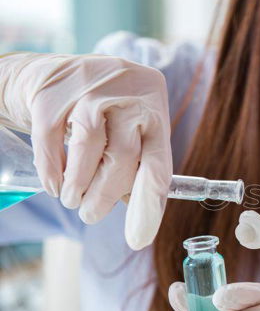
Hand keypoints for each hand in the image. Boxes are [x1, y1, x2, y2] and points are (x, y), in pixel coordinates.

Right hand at [0, 52, 171, 249]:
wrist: (49, 73)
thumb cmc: (99, 111)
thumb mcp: (127, 128)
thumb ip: (137, 161)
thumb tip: (139, 206)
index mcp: (155, 104)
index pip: (160, 163)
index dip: (149, 205)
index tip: (138, 238)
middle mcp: (128, 92)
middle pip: (124, 157)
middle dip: (106, 196)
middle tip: (92, 215)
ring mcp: (90, 88)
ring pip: (90, 148)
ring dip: (80, 185)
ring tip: (73, 201)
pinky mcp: (53, 92)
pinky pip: (52, 140)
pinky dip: (53, 170)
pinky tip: (54, 185)